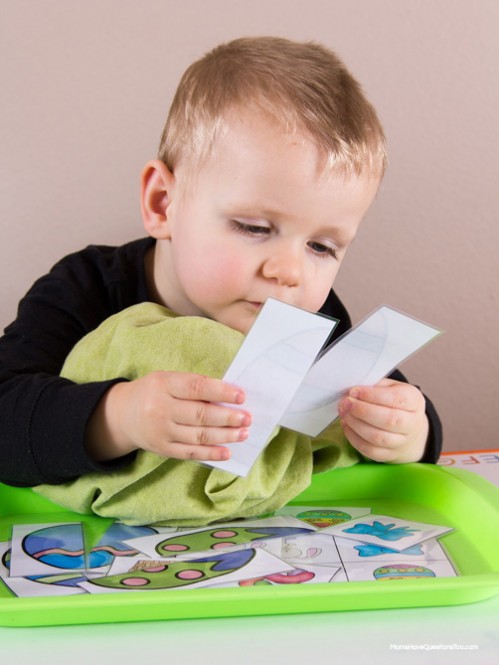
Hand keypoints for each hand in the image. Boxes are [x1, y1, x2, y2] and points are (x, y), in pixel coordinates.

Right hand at [86, 371, 250, 462]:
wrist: (123, 414)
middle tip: (247, 418)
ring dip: (225, 436)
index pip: (196, 387)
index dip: (221, 392)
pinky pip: (190, 452)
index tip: (241, 396)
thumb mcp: (168, 379)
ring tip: (243, 433)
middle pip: (200, 414)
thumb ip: (193, 386)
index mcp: (163, 384)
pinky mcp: (162, 449)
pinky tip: (227, 452)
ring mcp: (161, 431)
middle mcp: (160, 408)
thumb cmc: (154, 392)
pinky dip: (211, 453)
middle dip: (228, 417)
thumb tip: (228, 396)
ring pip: (198, 435)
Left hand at [337, 378, 428, 463]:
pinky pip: (371, 451)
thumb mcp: (389, 386)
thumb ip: (374, 386)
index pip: (396, 399)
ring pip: (379, 438)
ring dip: (356, 425)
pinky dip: (355, 439)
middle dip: (362, 411)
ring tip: (344, 413)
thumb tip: (353, 391)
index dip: (373, 396)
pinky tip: (347, 426)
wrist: (407, 425)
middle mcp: (413, 423)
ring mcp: (403, 442)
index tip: (354, 391)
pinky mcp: (390, 454)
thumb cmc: (393, 401)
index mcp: (414, 401)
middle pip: (389, 420)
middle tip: (346, 403)